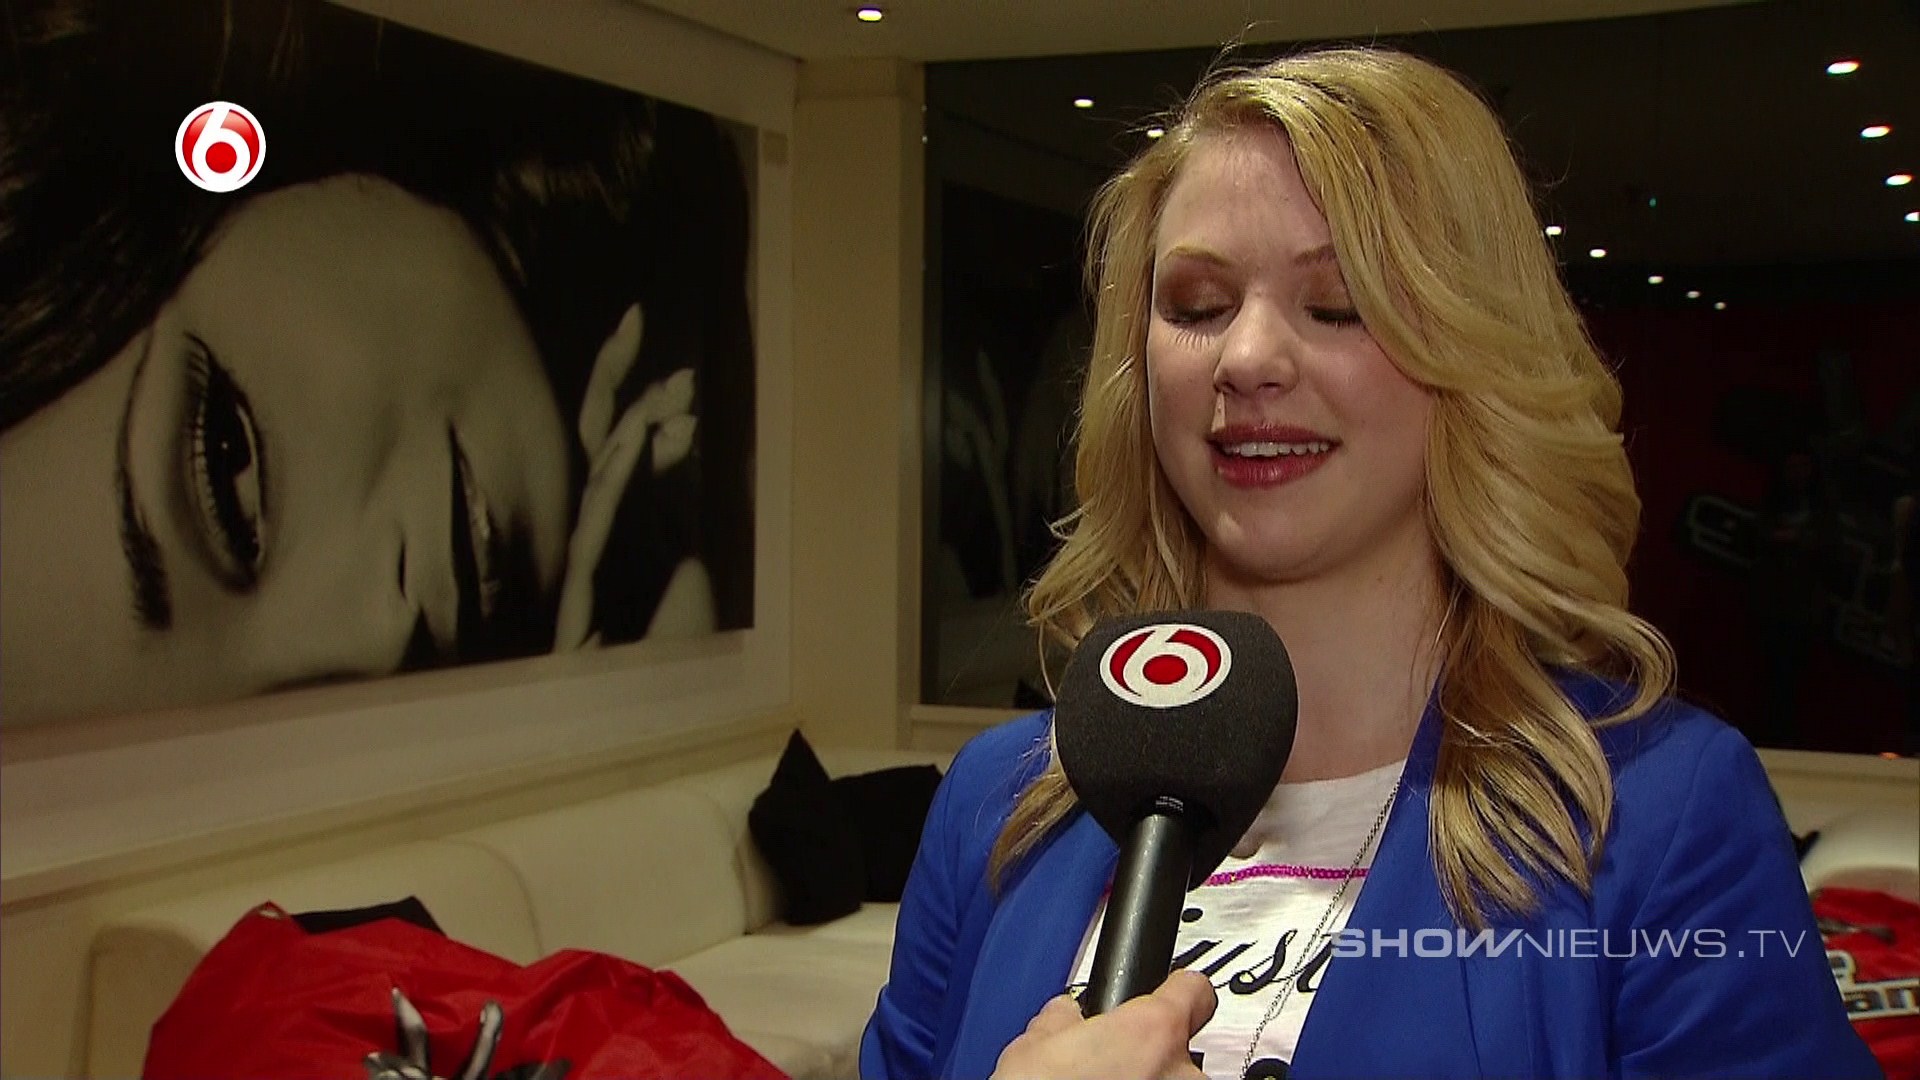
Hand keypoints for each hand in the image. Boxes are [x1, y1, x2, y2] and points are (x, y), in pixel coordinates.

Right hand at [553, 303, 700, 650]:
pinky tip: (633, 450)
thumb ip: (669, 495)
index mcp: (616, 511)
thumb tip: (676, 428)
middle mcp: (592, 524)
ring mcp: (584, 557)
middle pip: (594, 437)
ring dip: (633, 429)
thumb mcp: (680, 552)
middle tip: (642, 327)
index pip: (613, 428)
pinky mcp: (582, 593)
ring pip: (598, 477)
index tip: (637, 319)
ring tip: (668, 390)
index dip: (625, 376)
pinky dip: (614, 487)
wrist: (650, 707)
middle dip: (618, 381)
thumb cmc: (664, 639)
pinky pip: (596, 529)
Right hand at [991, 970, 1215, 1079]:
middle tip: (1109, 1069)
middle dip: (1148, 1057)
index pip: (1193, 990)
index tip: (1167, 994)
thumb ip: (1063, 1020)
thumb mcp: (1032, 1048)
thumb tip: (1064, 1015)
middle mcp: (1182, 1072)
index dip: (1175, 991)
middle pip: (1178, 1049)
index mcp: (1153, 1032)